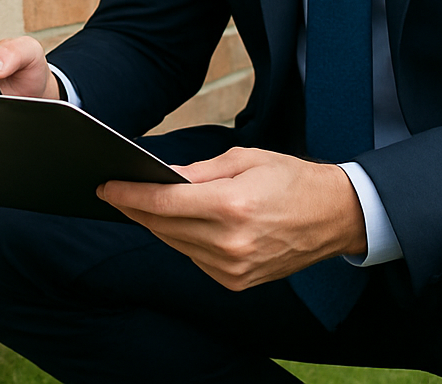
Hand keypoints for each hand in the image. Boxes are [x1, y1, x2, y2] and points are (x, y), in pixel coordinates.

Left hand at [98, 147, 366, 290]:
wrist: (334, 216)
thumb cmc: (291, 180)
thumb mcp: (244, 159)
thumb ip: (199, 172)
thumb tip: (162, 177)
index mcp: (231, 206)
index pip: (163, 204)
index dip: (129, 195)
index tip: (107, 186)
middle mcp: (229, 242)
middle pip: (163, 227)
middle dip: (136, 209)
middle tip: (116, 192)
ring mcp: (233, 267)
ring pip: (176, 244)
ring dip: (157, 225)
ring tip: (141, 205)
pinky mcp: (236, 282)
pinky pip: (195, 259)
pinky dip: (183, 241)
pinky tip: (179, 224)